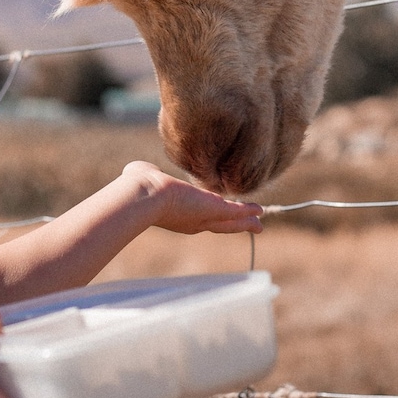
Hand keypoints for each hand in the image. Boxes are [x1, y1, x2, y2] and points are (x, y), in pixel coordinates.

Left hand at [118, 161, 263, 236]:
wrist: (143, 195)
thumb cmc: (138, 187)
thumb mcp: (145, 178)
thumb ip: (150, 174)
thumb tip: (146, 170)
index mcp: (177, 215)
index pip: (199, 216)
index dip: (210, 215)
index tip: (219, 212)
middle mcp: (192, 221)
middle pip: (220, 225)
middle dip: (234, 225)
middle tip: (249, 227)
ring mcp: (204, 217)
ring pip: (230, 222)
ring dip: (245, 222)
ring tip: (259, 224)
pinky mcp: (213, 209)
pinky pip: (236, 211)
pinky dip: (248, 212)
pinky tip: (260, 211)